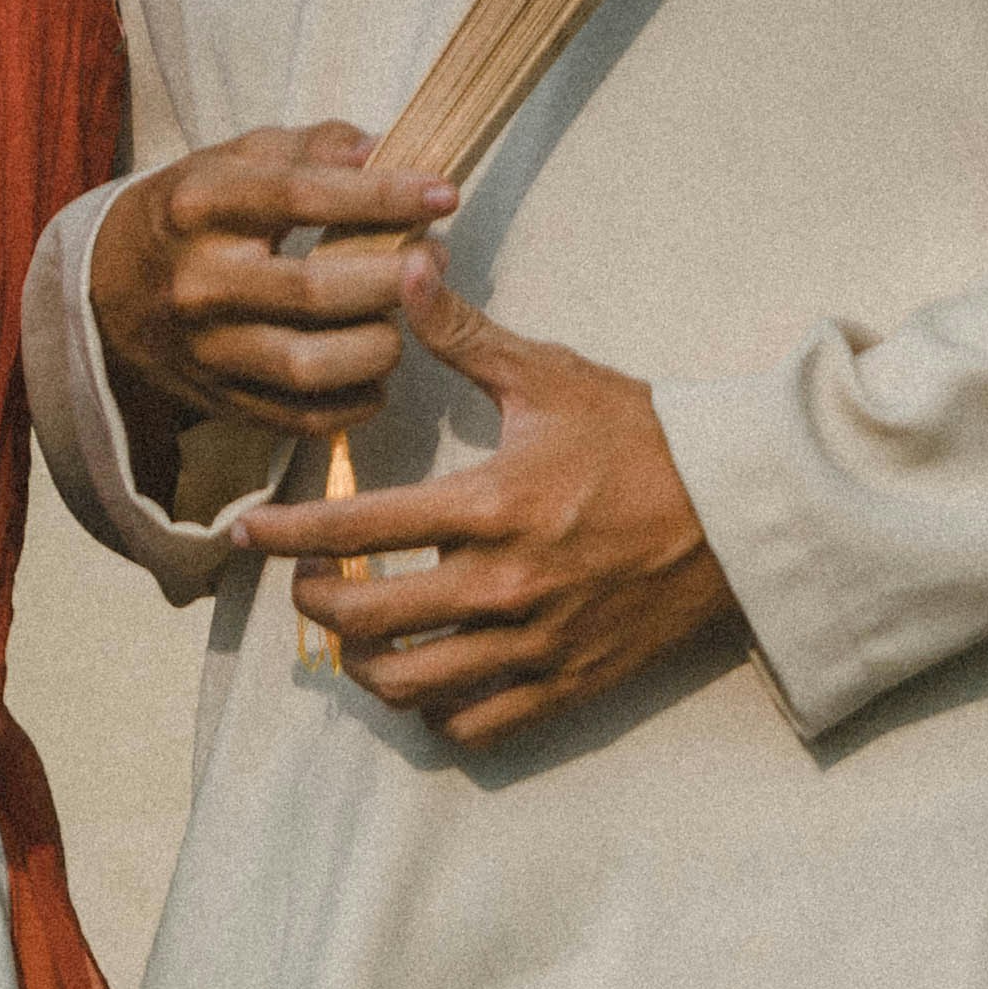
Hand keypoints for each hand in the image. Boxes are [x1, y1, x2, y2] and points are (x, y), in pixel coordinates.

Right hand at [88, 123, 458, 459]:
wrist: (109, 289)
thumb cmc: (194, 212)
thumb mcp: (235, 159)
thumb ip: (309, 146)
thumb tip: (382, 148)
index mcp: (202, 204)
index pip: (302, 196)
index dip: (382, 197)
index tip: (443, 195)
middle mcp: (200, 280)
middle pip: (313, 291)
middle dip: (391, 280)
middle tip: (433, 263)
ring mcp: (207, 348)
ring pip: (309, 366)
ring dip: (377, 348)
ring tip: (402, 324)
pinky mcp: (218, 399)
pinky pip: (299, 418)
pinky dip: (353, 404)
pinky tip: (377, 377)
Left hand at [242, 261, 743, 748]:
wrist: (738, 511)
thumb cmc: (644, 436)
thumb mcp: (551, 377)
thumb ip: (464, 334)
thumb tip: (403, 264)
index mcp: (490, 506)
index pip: (357, 529)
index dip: (288, 534)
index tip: (250, 533)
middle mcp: (504, 586)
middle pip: (368, 623)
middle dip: (318, 607)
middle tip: (306, 587)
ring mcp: (533, 645)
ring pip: (410, 687)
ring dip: (365, 668)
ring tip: (356, 641)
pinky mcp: (565, 684)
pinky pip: (474, 724)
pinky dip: (436, 710)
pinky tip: (426, 678)